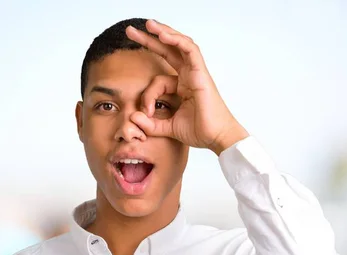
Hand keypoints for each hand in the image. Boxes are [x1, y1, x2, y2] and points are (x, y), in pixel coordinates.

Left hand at [126, 20, 248, 154]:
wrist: (216, 138)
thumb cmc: (199, 131)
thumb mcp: (167, 127)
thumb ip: (150, 124)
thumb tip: (132, 117)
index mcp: (182, 86)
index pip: (158, 79)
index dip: (148, 94)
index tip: (144, 111)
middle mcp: (189, 76)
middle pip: (168, 50)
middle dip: (149, 39)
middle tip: (130, 31)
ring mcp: (196, 72)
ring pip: (179, 45)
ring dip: (163, 33)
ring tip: (148, 24)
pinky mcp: (201, 73)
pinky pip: (190, 50)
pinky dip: (177, 41)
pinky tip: (163, 36)